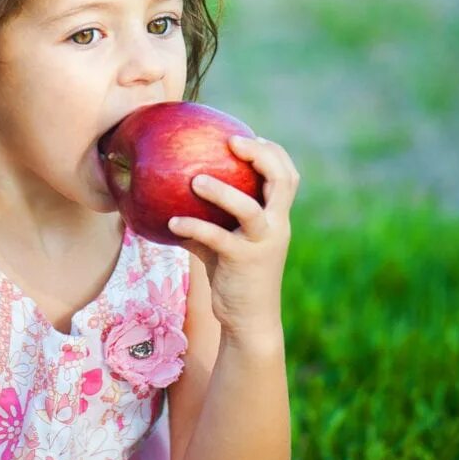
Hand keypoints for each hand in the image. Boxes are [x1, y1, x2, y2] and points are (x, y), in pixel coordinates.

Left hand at [167, 135, 300, 339]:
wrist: (249, 322)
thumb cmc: (234, 277)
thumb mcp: (225, 243)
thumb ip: (210, 219)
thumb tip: (170, 197)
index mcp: (276, 218)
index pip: (288, 177)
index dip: (273, 153)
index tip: (249, 137)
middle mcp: (275, 227)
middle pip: (283, 181)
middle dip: (261, 156)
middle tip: (232, 142)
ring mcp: (262, 244)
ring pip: (249, 209)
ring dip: (223, 191)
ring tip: (195, 180)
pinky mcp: (243, 262)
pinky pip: (217, 238)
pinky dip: (194, 226)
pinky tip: (171, 221)